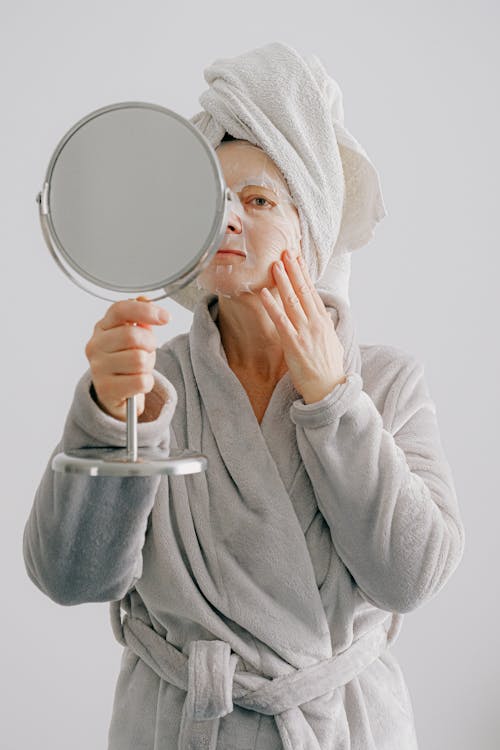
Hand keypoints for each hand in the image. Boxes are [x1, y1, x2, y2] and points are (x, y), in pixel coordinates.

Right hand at [84, 296, 170, 420]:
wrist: (115, 394)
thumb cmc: (126, 362)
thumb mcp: (134, 336)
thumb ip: (140, 318)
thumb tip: (145, 300)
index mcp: (102, 327)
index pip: (121, 310)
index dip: (145, 311)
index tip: (164, 317)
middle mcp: (96, 345)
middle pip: (133, 336)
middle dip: (150, 343)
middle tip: (149, 350)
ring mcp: (98, 368)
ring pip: (139, 360)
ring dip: (148, 366)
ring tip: (140, 369)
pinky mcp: (106, 390)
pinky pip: (141, 382)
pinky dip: (146, 383)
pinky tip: (137, 383)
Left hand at [259, 250, 345, 403]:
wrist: (330, 390)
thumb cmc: (329, 369)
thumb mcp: (331, 342)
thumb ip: (324, 327)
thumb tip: (320, 317)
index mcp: (324, 322)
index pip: (313, 292)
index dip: (304, 274)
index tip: (297, 259)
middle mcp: (316, 323)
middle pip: (303, 290)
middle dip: (293, 270)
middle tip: (285, 252)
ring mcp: (305, 332)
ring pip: (293, 301)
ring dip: (283, 281)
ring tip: (274, 264)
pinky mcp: (294, 344)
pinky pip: (280, 320)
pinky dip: (272, 305)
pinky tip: (264, 293)